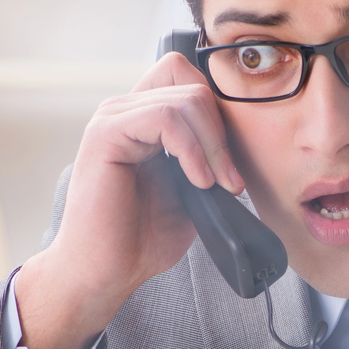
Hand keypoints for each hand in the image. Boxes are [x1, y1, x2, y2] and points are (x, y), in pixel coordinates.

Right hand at [11, 52, 246, 348]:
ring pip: (185, 97)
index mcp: (143, 119)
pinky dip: (192, 148)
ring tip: (214, 185)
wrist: (106, 272)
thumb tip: (243, 143)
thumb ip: (207, 159)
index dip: (218, 111)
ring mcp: (113, 118)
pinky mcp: (105, 134)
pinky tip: (196, 181)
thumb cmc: (140, 239)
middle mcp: (125, 110)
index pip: (187, 76)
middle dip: (222, 131)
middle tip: (229, 180)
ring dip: (212, 144)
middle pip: (192, 82)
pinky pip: (164, 116)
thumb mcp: (191, 193)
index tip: (231, 164)